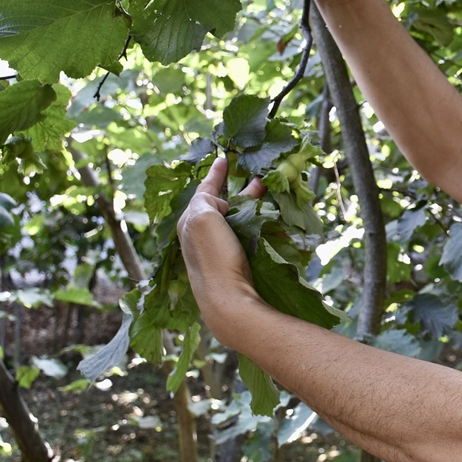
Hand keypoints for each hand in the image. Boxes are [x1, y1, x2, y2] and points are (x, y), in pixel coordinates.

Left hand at [177, 158, 265, 336]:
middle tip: (260, 180)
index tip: (224, 159)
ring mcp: (217, 252)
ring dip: (251, 209)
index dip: (215, 174)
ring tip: (269, 200)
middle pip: (221, 205)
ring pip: (235, 221)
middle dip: (239, 192)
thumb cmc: (214, 258)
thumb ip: (205, 200)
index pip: (203, 190)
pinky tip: (270, 227)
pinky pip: (245, 238)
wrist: (229, 302)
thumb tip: (219, 202)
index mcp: (190, 222)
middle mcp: (200, 237)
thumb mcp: (202, 218)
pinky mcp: (233, 265)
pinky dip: (256, 227)